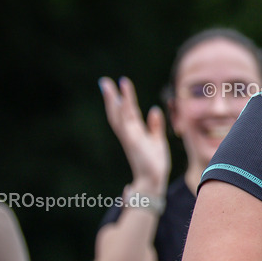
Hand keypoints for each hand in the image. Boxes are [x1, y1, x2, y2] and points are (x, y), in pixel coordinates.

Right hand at [99, 76, 169, 193]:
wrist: (153, 180)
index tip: (121, 83)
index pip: (128, 111)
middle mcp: (129, 133)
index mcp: (135, 132)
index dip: (125, 98)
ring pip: (118, 115)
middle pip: (117, 111)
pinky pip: (126, 124)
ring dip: (113, 100)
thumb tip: (154, 109)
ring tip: (108, 85)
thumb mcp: (157, 140)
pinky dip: (124, 112)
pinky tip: (122, 100)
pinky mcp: (132, 142)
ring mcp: (129, 137)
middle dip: (111, 97)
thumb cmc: (155, 163)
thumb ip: (155, 126)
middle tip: (104, 81)